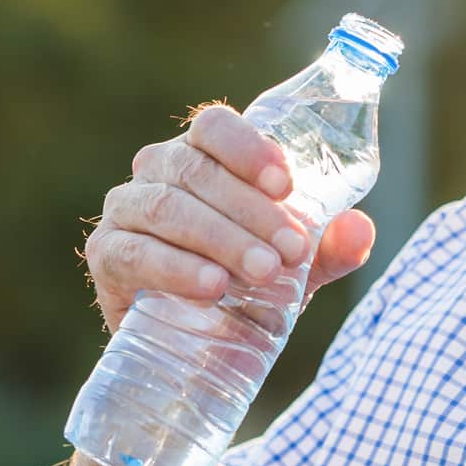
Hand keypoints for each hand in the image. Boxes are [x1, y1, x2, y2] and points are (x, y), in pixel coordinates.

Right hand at [82, 103, 376, 330]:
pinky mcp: (106, 255)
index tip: (287, 184)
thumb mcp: (298, 266)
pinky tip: (211, 287)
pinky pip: (133, 252)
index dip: (248, 148)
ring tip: (262, 272)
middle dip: (250, 211)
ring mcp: (126, 209)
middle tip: (291, 251)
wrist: (198, 339)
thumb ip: (332, 246)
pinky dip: (174, 268)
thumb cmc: (249, 281)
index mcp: (203, 154)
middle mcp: (158, 170)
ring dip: (219, 238)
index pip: (215, 126)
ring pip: (166, 207)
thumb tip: (359, 229)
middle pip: (196, 169)